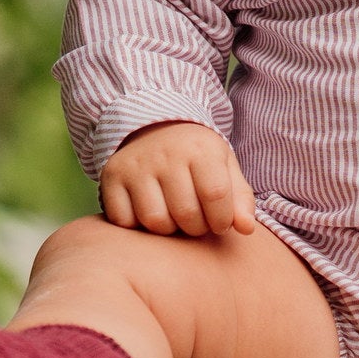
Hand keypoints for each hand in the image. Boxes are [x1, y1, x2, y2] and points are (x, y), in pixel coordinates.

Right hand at [99, 121, 256, 236]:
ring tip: (174, 216)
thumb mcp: (225, 168)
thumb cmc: (197, 157)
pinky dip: (137, 226)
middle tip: (196, 220)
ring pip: (155, 221)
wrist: (155, 128)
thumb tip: (246, 229)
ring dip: (168, 229)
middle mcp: (166, 154)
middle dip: (196, 228)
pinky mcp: (112, 176)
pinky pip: (125, 220)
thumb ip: (240, 199)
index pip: (216, 194)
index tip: (220, 223)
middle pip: (186, 214)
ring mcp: (136, 165)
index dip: (222, 220)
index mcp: (200, 148)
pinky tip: (148, 211)